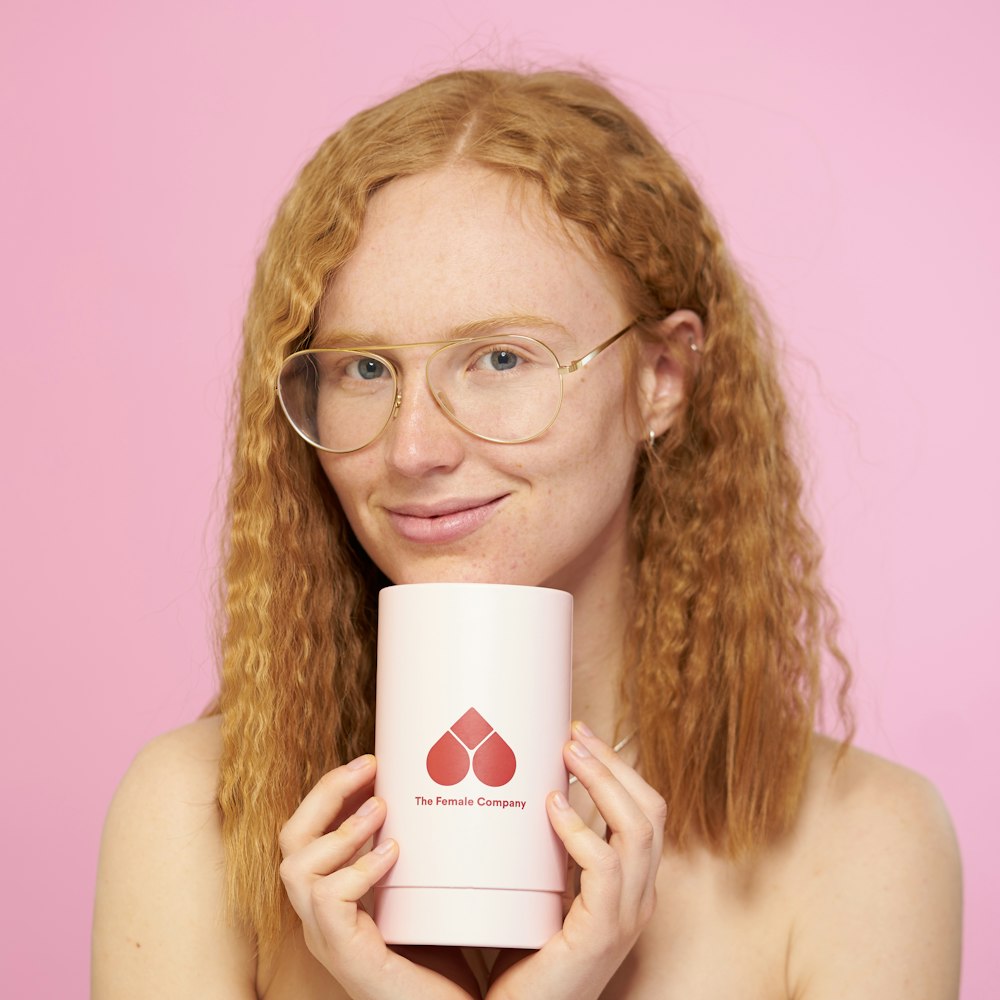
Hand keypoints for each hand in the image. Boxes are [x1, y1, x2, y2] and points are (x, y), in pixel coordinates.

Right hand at [278, 754, 478, 999]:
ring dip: (341, 828)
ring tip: (381, 808)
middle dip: (325, 792)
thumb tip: (442, 792)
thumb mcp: (423, 891)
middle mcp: (320, 918)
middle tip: (369, 765)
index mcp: (332, 897)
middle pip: (289, 840)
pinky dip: (359, 870)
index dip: (331, 792)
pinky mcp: (347, 959)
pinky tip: (393, 854)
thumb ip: (417, 852)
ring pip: (295, 868)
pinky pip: (328, 901)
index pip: (306, 833)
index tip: (370, 762)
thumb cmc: (444, 957)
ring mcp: (328, 939)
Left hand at [486, 722, 666, 999]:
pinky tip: (553, 808)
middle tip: (573, 734)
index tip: (580, 735)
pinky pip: (605, 869)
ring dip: (602, 782)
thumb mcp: (549, 890)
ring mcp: (626, 917)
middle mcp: (640, 897)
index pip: (647, 810)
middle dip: (613, 763)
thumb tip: (532, 791)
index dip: (619, 767)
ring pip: (639, 830)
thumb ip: (554, 851)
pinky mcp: (602, 934)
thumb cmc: (528, 954)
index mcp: (632, 884)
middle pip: (652, 810)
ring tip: (567, 756)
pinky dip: (581, 830)